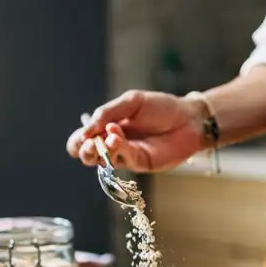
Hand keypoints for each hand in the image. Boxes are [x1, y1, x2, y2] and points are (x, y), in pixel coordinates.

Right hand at [66, 90, 206, 172]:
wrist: (188, 119)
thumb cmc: (161, 108)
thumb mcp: (131, 102)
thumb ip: (107, 112)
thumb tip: (86, 129)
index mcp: (107, 126)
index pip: (82, 138)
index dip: (78, 139)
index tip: (84, 134)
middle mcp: (113, 143)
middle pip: (86, 154)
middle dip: (83, 149)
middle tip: (91, 142)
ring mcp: (126, 155)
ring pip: (101, 161)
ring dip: (100, 150)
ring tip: (110, 137)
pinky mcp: (139, 163)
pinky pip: (121, 159)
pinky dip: (117, 149)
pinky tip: (119, 138)